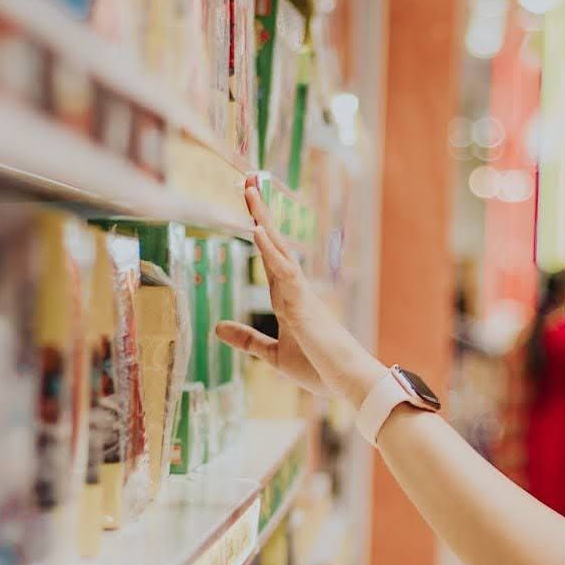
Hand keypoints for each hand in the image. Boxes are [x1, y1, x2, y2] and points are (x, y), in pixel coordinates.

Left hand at [214, 180, 386, 405]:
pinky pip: (285, 273)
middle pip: (273, 243)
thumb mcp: (273, 354)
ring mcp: (300, 294)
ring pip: (278, 249)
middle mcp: (295, 289)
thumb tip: (217, 328)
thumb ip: (248, 339)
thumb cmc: (319, 368)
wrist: (347, 383)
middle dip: (260, 212)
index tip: (249, 204)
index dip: (258, 230)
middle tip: (248, 181)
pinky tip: (257, 231)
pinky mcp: (303, 306)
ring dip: (263, 219)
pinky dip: (270, 251)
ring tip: (249, 191)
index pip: (269, 257)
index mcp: (288, 299)